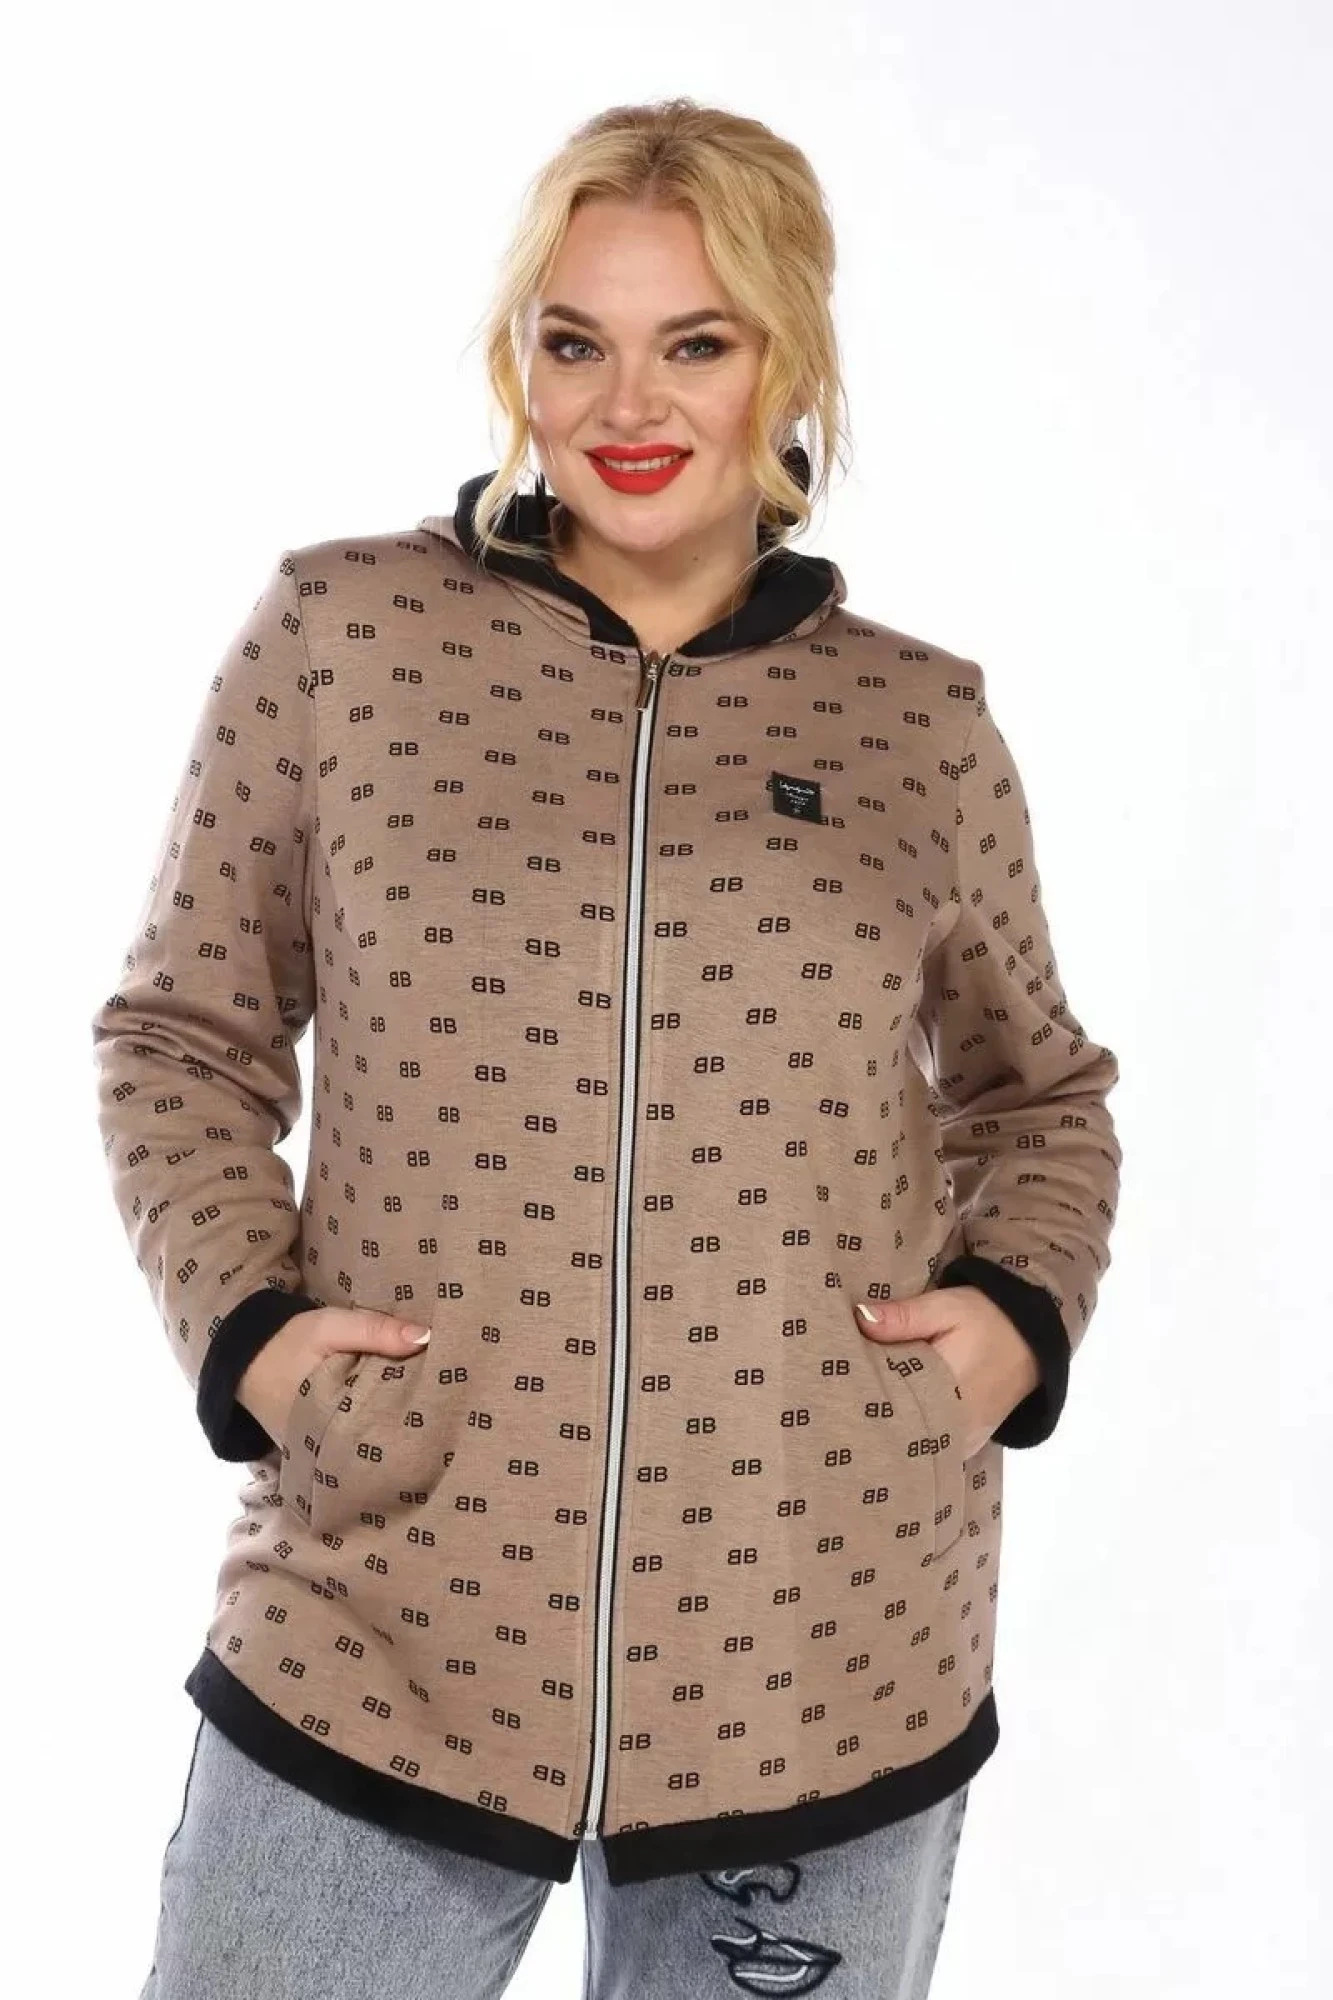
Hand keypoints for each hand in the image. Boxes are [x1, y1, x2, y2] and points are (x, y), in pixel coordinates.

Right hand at [236, 1306, 432, 1451]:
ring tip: (434, 1418)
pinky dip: (374, 1430)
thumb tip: (426, 1338)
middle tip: (447, 1414)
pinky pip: (353, 1442)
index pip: (384, 1431)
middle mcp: (325, 1447)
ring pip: (367, 1445)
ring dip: (393, 1430)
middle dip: (409, 1429)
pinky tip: (401, 1419)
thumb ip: (374, 1331)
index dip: (416, 1420)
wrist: (243, 1356)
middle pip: (379, 1443)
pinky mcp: (317, 1446)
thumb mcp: (330, 1327)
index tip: (447, 1406)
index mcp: (329, 1421)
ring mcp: (320, 1452)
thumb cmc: (288, 1341)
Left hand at [853, 1287, 1040, 1458]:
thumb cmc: (987, 1318)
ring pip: (915, 1449)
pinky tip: (888, 1426)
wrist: (1033, 1338)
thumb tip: (860, 1319)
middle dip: (871, 1422)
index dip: (860, 1403)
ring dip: (891, 1433)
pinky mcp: (969, 1444)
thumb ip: (904, 1317)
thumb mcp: (945, 1307)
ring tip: (857, 1417)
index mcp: (945, 1393)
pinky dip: (912, 1440)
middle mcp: (955, 1428)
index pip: (891, 1409)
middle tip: (839, 1407)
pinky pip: (933, 1451)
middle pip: (899, 1436)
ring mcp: (963, 1442)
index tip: (834, 1394)